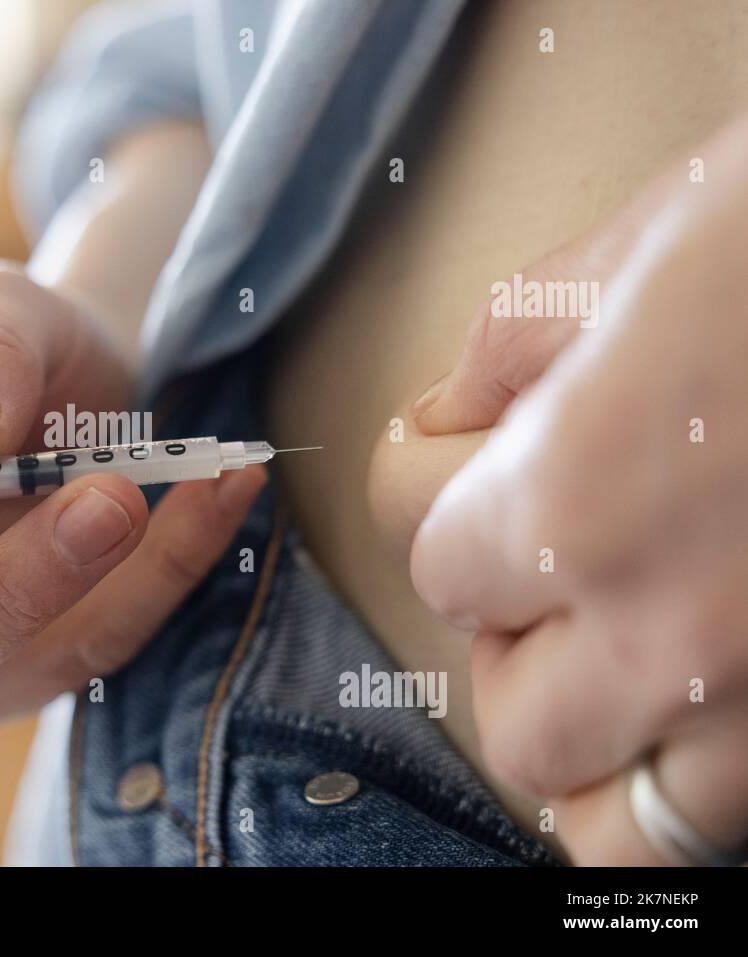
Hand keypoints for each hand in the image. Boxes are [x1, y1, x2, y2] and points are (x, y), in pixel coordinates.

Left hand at [408, 116, 747, 863]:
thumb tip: (451, 415)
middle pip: (517, 726)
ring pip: (625, 827)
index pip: (432, 566)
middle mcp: (675, 638)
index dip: (450, 503)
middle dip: (522, 647)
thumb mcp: (647, 238)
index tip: (482, 461)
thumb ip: (513, 346)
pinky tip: (721, 687)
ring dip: (610, 747)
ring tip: (639, 654)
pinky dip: (707, 780)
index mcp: (579, 506)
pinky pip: (737, 832)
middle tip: (563, 566)